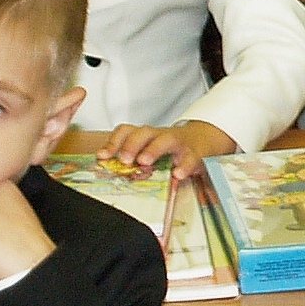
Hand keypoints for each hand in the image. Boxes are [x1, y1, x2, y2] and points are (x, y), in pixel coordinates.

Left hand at [99, 120, 236, 178]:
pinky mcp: (194, 153)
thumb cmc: (169, 149)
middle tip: (124, 159)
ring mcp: (177, 143)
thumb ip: (130, 158)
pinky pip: (190, 157)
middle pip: (143, 133)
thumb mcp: (148, 150)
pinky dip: (184, 165)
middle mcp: (159, 136)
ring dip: (154, 149)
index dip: (113, 142)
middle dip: (131, 145)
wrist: (202, 140)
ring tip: (145, 161)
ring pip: (165, 140)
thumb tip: (105, 167)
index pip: (126, 132)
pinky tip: (178, 174)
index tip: (102, 156)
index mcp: (145, 136)